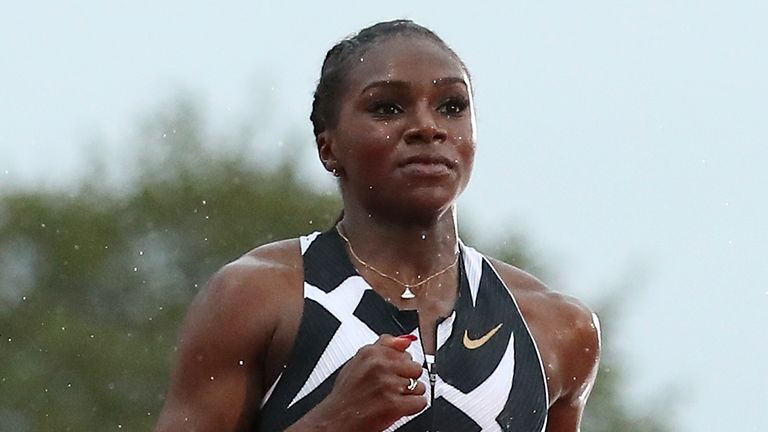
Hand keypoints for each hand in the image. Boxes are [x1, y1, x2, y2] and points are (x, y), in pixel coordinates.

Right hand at [293, 334, 426, 431]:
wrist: (336, 420)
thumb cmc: (347, 395)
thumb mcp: (359, 361)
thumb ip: (384, 347)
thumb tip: (406, 340)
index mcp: (371, 353)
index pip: (405, 352)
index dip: (400, 367)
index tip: (390, 375)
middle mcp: (379, 365)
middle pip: (415, 368)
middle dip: (407, 380)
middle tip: (390, 389)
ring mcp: (388, 384)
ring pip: (419, 386)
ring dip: (410, 395)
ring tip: (392, 399)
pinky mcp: (394, 404)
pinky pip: (420, 402)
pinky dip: (412, 408)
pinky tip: (398, 408)